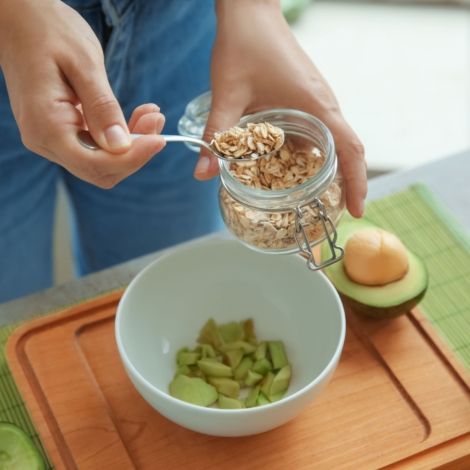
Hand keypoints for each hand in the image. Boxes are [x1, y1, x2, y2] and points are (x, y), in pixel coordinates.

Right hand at [0, 0, 164, 187]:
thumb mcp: (83, 63)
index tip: (158, 139)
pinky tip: (137, 117)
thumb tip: (120, 145)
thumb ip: (102, 107)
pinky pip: (96, 147)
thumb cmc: (47, 31)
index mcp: (46, 126)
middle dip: (134, 153)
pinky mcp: (61, 133)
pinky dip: (120, 137)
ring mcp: (51, 139)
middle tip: (156, 121)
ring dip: (131, 145)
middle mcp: (45, 141)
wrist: (20, 19)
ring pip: (101, 162)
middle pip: (100, 170)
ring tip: (151, 115)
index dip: (132, 158)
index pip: (95, 164)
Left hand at [195, 0, 366, 217]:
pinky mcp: (305, 97)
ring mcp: (316, 101)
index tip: (357, 210)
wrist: (250, 11)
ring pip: (329, 143)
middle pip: (345, 151)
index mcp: (315, 105)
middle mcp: (323, 105)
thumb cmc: (244, 44)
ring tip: (309, 198)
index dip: (358, 182)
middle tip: (328, 214)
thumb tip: (202, 173)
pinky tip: (288, 168)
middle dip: (343, 184)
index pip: (350, 150)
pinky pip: (315, 132)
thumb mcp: (227, 94)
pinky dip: (307, 154)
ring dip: (323, 171)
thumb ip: (216, 135)